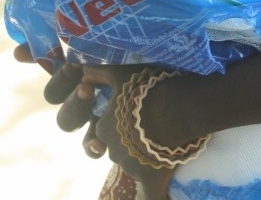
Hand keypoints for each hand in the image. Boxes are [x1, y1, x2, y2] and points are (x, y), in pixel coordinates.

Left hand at [57, 65, 173, 197]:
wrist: (177, 107)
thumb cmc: (148, 88)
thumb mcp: (121, 74)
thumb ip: (98, 73)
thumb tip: (83, 73)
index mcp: (104, 127)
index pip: (105, 128)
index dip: (120, 119)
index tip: (136, 110)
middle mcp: (113, 150)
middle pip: (119, 146)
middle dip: (131, 138)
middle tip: (150, 121)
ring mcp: (131, 167)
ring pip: (134, 164)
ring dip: (144, 155)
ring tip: (164, 136)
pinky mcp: (151, 178)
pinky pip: (148, 196)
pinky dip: (151, 197)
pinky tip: (160, 197)